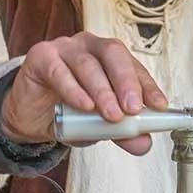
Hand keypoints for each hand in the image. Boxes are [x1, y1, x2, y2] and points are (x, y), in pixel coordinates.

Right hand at [1, 32, 166, 154]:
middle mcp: (90, 48)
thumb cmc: (71, 112)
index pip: (134, 67)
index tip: (159, 106)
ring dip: (102, 91)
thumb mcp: (102, 126)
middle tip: (133, 108)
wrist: (32, 118)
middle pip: (113, 54)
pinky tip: (84, 105)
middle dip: (127, 82)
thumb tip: (144, 144)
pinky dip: (73, 89)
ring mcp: (65, 49)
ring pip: (88, 64)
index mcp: (111, 59)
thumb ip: (123, 133)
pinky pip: (58, 70)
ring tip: (111, 116)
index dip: (148, 86)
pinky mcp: (41, 57)